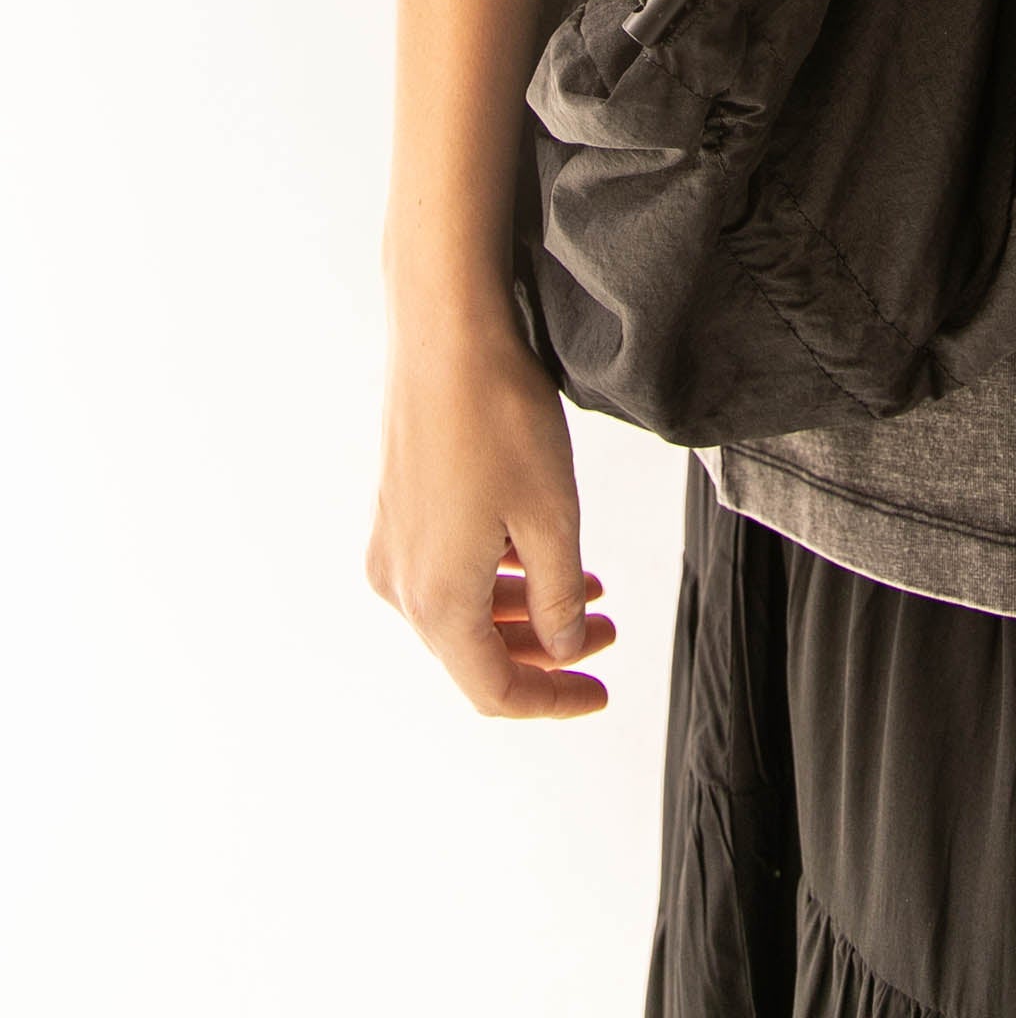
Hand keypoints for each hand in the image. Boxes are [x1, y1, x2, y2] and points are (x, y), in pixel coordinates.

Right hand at [365, 306, 616, 717]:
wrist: (444, 332)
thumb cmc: (499, 418)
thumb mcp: (552, 517)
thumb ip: (558, 598)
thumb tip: (561, 649)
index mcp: (437, 600)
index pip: (494, 688)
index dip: (551, 700)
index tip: (599, 692)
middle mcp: (401, 583)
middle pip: (476, 651)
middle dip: (547, 651)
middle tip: (606, 635)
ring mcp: (392, 542)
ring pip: (464, 608)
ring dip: (526, 609)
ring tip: (590, 590)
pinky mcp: (396, 507)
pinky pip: (448, 568)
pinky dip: (499, 574)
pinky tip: (541, 549)